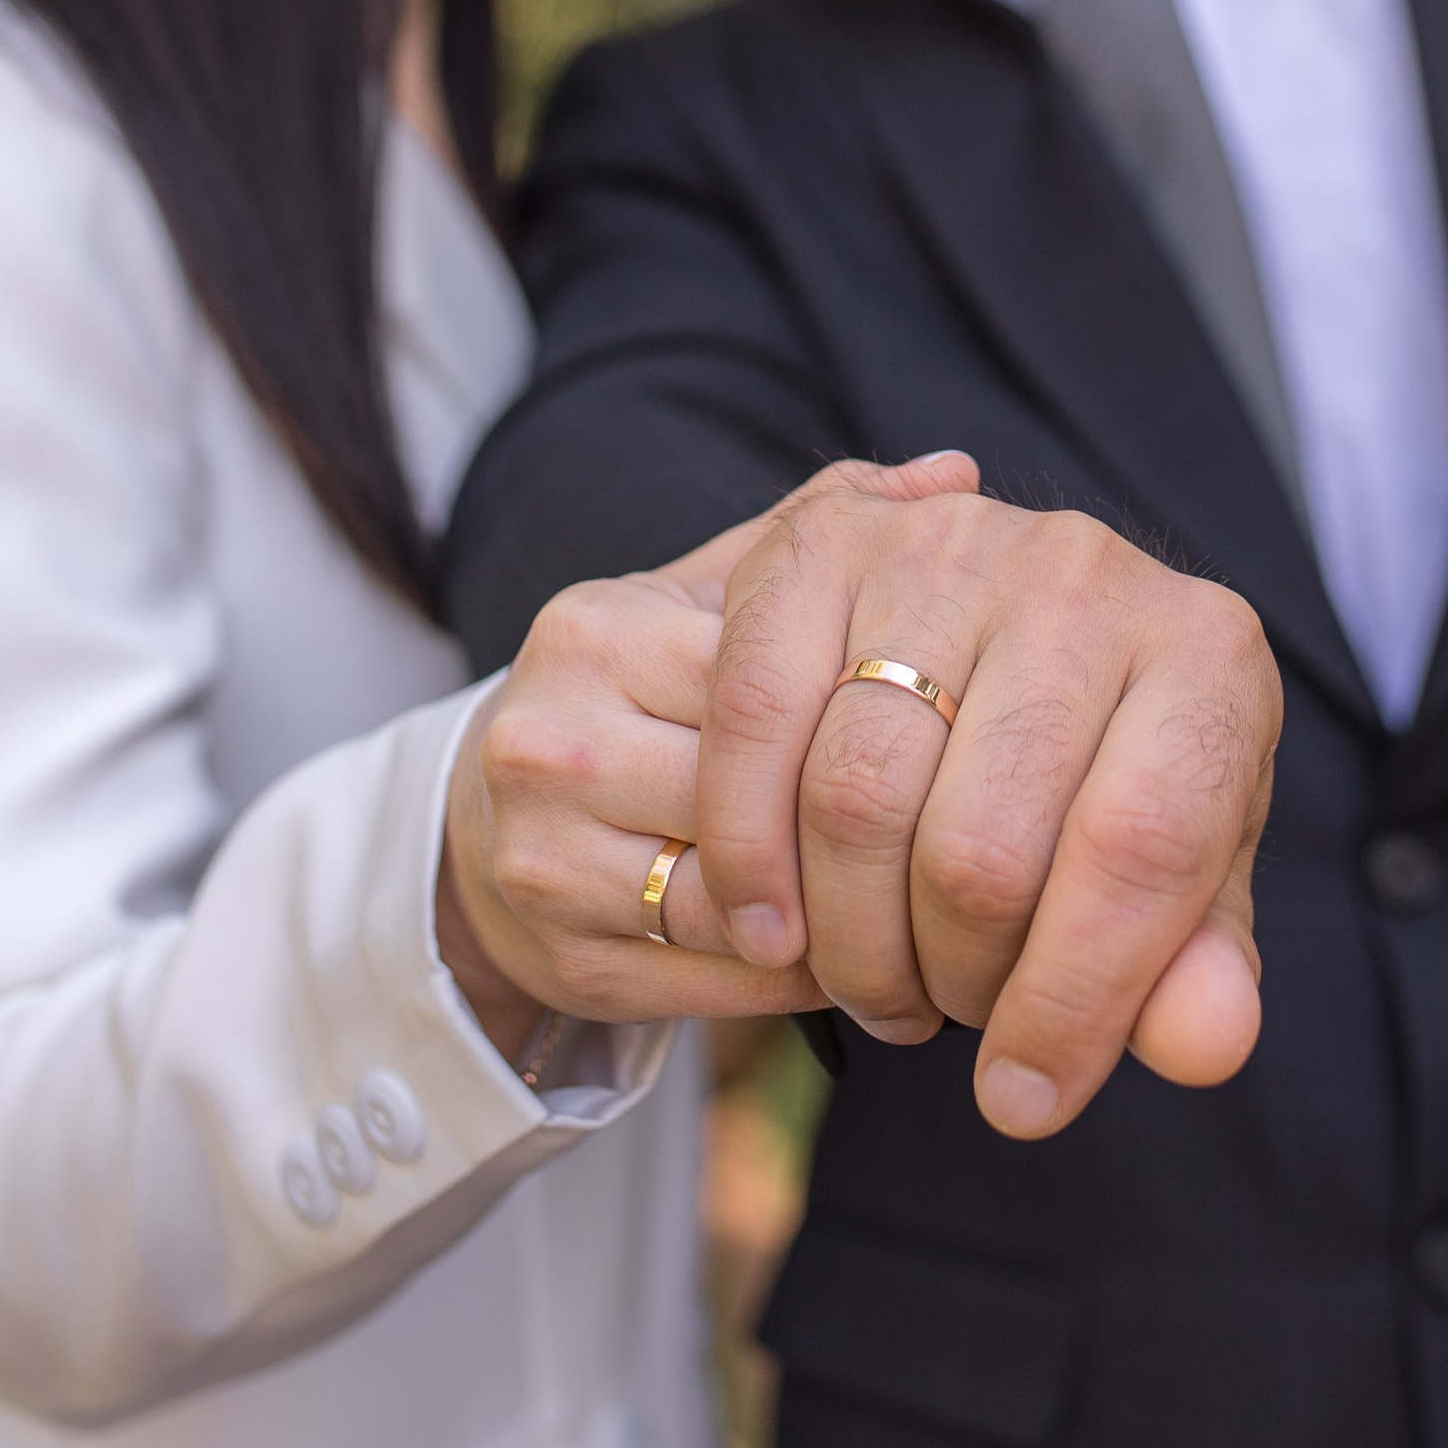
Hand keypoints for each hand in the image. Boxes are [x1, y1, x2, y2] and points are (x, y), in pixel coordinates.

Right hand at [435, 454, 982, 1060]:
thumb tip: (954, 468)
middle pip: (756, 796)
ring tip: (913, 897)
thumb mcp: (708, 598)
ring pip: (742, 900)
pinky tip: (850, 949)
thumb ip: (818, 531)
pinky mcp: (567, 957)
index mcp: (598, 631)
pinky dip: (799, 973)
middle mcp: (555, 740)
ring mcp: (546, 858)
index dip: (867, 715)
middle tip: (959, 833)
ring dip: (841, 911)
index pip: (769, 680)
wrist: (487, 825)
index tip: (952, 728)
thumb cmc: (635, 696)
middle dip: (859, 824)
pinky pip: (720, 979)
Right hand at [699, 485, 1280, 1140]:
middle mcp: (1085, 573)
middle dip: (951, 978)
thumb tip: (1201, 1047)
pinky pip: (755, 719)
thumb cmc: (1109, 774)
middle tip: (942, 1016)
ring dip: (851, 939)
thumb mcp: (1180, 873)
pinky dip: (751, 853)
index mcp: (1206, 656)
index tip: (1024, 1099)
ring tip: (876, 980)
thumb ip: (1196, 966)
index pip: (1143, 849)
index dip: (1074, 1001)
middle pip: (983, 844)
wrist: (1020, 626)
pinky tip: (776, 929)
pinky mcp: (823, 541)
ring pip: (857, 796)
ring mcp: (947, 545)